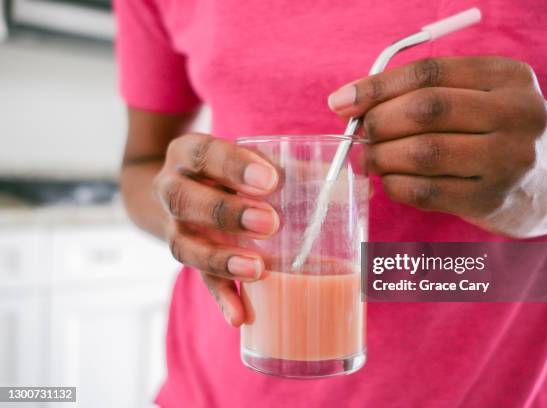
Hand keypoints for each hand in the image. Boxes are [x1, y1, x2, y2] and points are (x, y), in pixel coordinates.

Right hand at [154, 133, 279, 325]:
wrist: (189, 188)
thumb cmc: (232, 171)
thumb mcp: (250, 160)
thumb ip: (290, 168)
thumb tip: (349, 189)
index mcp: (189, 154)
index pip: (204, 154)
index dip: (233, 167)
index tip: (270, 180)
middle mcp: (172, 189)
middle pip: (183, 200)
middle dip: (226, 213)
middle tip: (270, 223)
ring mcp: (175, 228)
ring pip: (184, 246)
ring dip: (221, 260)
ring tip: (258, 269)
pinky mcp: (189, 259)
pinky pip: (201, 281)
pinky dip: (222, 297)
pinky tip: (240, 314)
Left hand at [328, 56, 546, 237]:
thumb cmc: (496, 136)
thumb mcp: (479, 99)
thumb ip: (424, 93)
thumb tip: (349, 103)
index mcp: (509, 77)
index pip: (429, 72)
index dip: (377, 87)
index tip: (342, 102)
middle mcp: (517, 114)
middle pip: (426, 110)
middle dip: (378, 122)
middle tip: (357, 134)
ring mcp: (508, 161)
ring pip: (423, 153)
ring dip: (382, 156)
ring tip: (369, 159)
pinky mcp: (492, 201)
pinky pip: (426, 192)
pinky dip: (395, 186)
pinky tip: (389, 181)